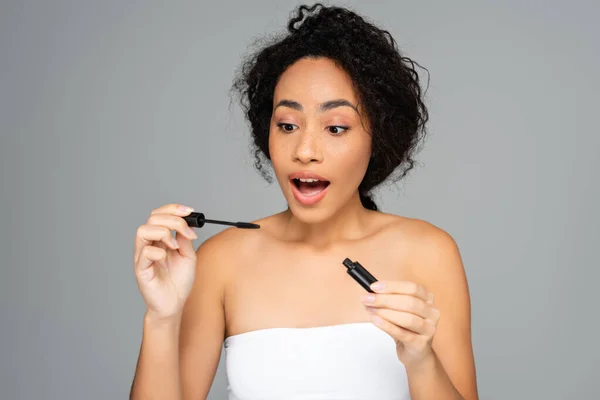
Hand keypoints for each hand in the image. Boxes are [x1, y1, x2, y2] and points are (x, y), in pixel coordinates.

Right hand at [134, 203, 198, 320]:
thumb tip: (186, 222)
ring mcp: (143, 256)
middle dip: (172, 219)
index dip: (173, 209)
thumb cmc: (179, 282)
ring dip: (163, 232)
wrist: (174, 304)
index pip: (160, 215)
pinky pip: (144, 252)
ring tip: (174, 245)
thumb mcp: (188, 255)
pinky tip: (166, 258)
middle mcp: (149, 244)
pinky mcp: (140, 269)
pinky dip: (158, 251)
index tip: (189, 211)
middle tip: (186, 230)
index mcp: (160, 239)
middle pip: (152, 218)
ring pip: (143, 230)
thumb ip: (185, 238)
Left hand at [361, 280, 439, 368]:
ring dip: (385, 313)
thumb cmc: (406, 328)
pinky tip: (376, 320)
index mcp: (428, 299)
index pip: (412, 288)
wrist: (415, 353)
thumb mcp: (399, 311)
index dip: (392, 286)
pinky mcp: (421, 344)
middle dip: (385, 299)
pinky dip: (387, 326)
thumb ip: (387, 302)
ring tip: (371, 310)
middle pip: (409, 302)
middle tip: (367, 299)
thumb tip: (370, 294)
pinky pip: (403, 333)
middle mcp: (432, 312)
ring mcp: (429, 329)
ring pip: (408, 318)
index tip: (374, 287)